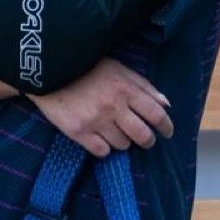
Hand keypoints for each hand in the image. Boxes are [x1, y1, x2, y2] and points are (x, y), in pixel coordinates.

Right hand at [30, 58, 173, 157]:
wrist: (52, 69)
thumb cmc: (89, 67)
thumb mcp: (120, 69)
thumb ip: (144, 86)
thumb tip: (166, 105)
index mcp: (127, 89)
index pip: (156, 114)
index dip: (166, 127)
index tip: (167, 133)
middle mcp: (114, 107)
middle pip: (142, 135)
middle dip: (148, 141)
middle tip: (146, 140)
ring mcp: (96, 121)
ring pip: (122, 145)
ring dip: (124, 142)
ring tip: (116, 132)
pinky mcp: (78, 132)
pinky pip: (101, 151)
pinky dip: (105, 148)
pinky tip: (101, 139)